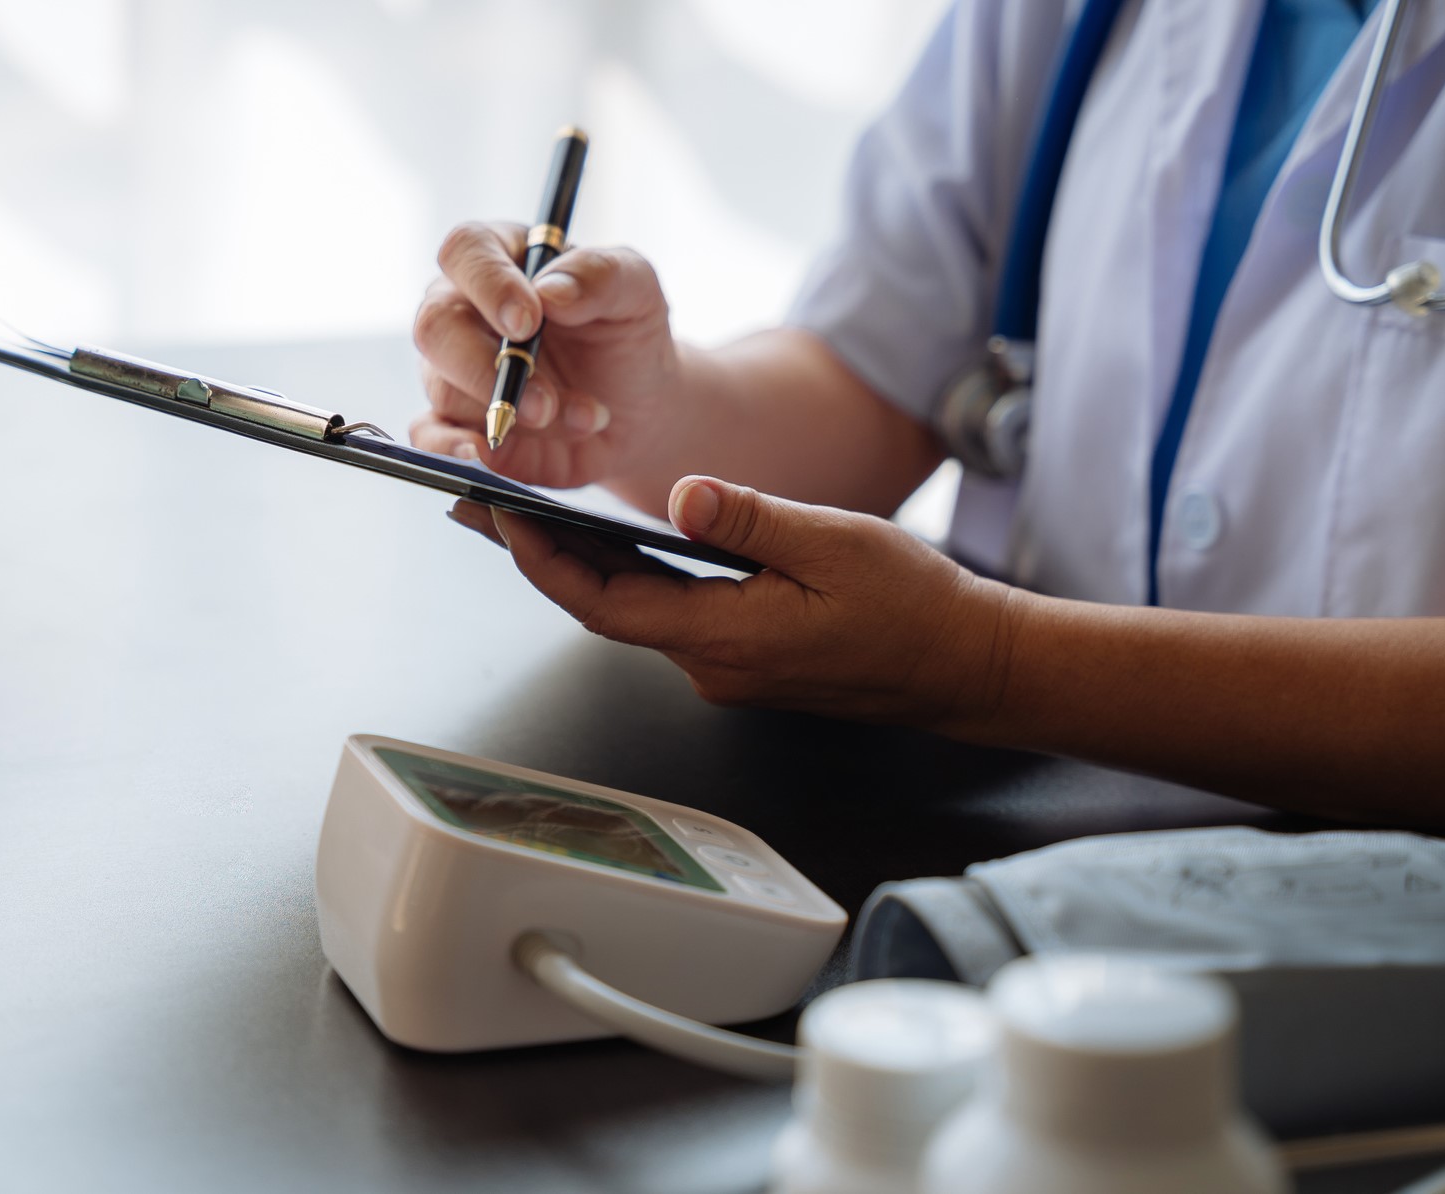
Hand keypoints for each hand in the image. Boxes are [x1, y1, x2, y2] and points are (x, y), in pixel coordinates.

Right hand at [410, 222, 683, 489]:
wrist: (636, 409)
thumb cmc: (626, 335)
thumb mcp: (636, 291)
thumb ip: (600, 276)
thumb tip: (551, 291)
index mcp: (501, 257)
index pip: (466, 251)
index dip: (488, 283)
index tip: (529, 319)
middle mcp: (464, 309)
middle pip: (435, 325)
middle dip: (488, 369)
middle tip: (545, 401)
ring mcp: (453, 368)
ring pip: (449, 390)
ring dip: (516, 415)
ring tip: (584, 420)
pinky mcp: (456, 423)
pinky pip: (426, 435)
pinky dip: (449, 448)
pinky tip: (484, 456)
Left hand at [452, 478, 1018, 726]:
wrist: (967, 664)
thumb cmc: (913, 607)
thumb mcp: (833, 544)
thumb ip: (749, 520)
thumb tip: (680, 496)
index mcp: (724, 638)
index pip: (602, 601)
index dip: (541, 558)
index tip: (496, 513)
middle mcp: (711, 663)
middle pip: (601, 605)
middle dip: (538, 553)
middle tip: (477, 504)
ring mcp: (725, 666)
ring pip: (633, 609)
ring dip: (579, 563)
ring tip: (524, 511)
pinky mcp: (743, 656)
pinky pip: (668, 612)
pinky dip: (629, 573)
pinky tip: (612, 538)